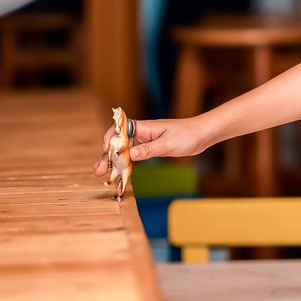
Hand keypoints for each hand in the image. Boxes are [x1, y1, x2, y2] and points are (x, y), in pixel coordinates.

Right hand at [91, 117, 208, 175]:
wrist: (202, 134)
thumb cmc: (187, 135)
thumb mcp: (167, 144)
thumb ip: (148, 150)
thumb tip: (130, 155)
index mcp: (144, 127)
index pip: (120, 129)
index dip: (111, 139)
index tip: (106, 151)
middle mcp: (142, 133)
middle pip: (119, 142)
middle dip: (107, 155)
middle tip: (98, 170)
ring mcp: (146, 141)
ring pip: (125, 150)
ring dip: (113, 161)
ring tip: (103, 173)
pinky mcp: (151, 148)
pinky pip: (134, 155)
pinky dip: (126, 163)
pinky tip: (119, 171)